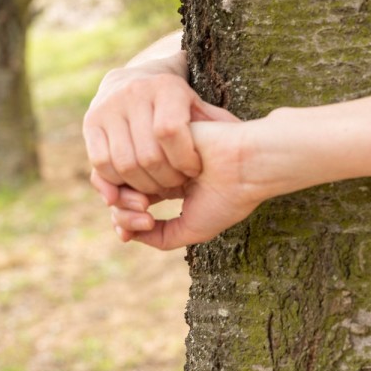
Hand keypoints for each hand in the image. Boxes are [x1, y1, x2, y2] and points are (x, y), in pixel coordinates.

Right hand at [83, 57, 232, 199]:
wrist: (135, 80)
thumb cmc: (177, 101)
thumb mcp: (198, 105)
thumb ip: (216, 122)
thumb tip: (240, 139)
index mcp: (166, 87)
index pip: (170, 132)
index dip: (184, 159)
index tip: (195, 171)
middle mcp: (133, 94)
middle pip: (146, 154)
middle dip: (165, 178)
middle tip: (177, 186)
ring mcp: (107, 108)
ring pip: (122, 163)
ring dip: (142, 185)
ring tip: (158, 187)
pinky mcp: (90, 123)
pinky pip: (100, 162)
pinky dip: (116, 181)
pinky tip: (134, 185)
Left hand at [103, 119, 260, 248]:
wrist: (248, 166)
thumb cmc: (228, 199)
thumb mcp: (191, 229)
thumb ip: (160, 237)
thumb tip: (127, 234)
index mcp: (173, 186)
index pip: (132, 202)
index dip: (124, 221)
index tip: (127, 234)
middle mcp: (165, 167)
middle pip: (123, 190)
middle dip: (122, 212)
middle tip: (142, 221)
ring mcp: (162, 151)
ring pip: (124, 174)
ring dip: (126, 198)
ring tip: (145, 207)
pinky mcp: (161, 133)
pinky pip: (131, 154)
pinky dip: (136, 176)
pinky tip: (151, 189)